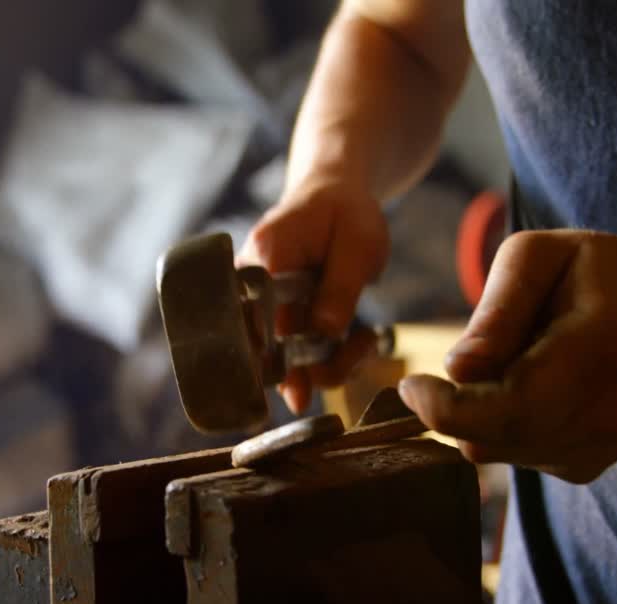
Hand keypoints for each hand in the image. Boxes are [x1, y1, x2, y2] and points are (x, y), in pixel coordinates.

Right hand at [237, 175, 389, 413]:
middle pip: (262, 348)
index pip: (257, 315)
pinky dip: (329, 359)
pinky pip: (297, 355)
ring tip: (366, 342)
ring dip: (328, 365)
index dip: (275, 358)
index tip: (297, 393)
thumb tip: (324, 330)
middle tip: (358, 354)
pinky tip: (357, 342)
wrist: (336, 198)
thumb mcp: (359, 244)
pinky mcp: (278, 320)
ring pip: (282, 360)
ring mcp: (261, 305)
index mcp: (266, 255)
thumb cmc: (346, 213)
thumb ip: (340, 288)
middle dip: (309, 371)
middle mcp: (250, 284)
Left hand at [398, 229, 616, 483]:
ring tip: (513, 364)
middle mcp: (610, 408)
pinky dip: (502, 428)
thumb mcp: (540, 254)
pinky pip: (514, 457)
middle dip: (451, 408)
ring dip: (478, 415)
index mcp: (601, 345)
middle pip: (492, 437)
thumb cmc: (595, 271)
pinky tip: (531, 388)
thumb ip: (498, 307)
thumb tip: (458, 368)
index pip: (508, 404)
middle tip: (455, 364)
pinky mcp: (589, 465)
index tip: (410, 383)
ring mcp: (603, 445)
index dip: (444, 406)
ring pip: (496, 451)